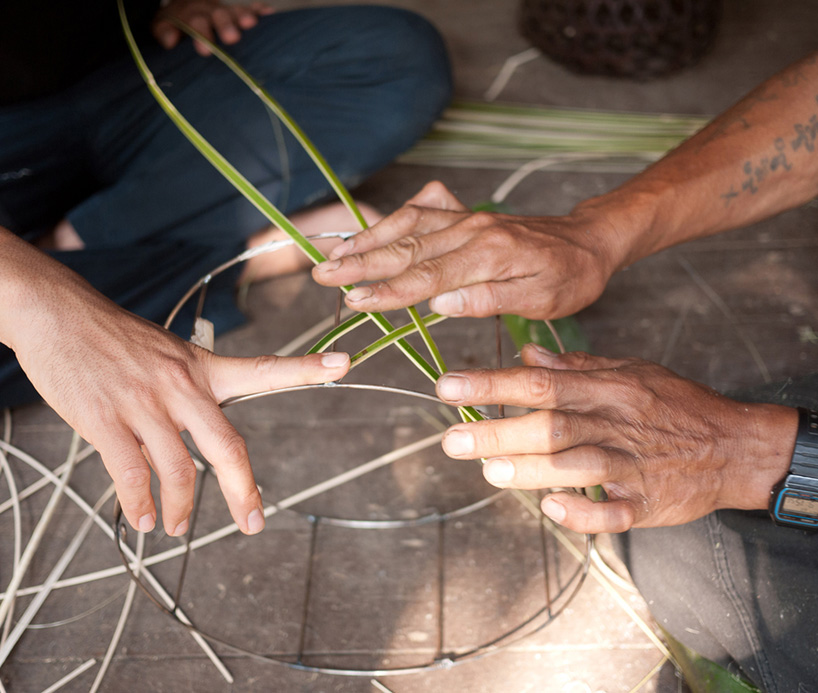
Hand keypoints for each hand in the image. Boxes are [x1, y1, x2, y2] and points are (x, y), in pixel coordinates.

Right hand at [8, 262, 347, 536]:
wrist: (60, 313)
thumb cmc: (117, 339)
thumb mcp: (168, 357)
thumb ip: (187, 402)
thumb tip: (184, 458)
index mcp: (203, 368)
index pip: (264, 368)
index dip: (307, 368)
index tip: (345, 364)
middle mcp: (182, 386)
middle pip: (227, 446)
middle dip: (242, 491)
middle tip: (252, 522)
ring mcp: (145, 403)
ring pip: (178, 470)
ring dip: (181, 509)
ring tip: (177, 527)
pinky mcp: (106, 419)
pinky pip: (130, 473)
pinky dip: (139, 504)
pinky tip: (142, 519)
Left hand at [152, 0, 274, 55]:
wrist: (188, 4)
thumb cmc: (177, 22)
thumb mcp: (164, 25)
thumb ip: (164, 31)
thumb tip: (169, 41)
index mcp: (192, 17)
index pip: (196, 24)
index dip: (201, 35)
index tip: (204, 50)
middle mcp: (211, 11)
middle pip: (219, 16)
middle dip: (225, 25)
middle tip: (232, 37)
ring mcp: (227, 11)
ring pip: (235, 12)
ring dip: (243, 16)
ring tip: (251, 22)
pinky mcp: (239, 10)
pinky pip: (251, 7)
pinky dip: (259, 9)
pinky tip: (268, 12)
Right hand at [312, 181, 619, 319]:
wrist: (589, 240)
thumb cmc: (569, 278)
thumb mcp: (541, 299)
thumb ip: (490, 299)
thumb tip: (441, 304)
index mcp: (490, 254)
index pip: (428, 275)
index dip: (388, 290)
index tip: (354, 299)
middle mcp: (472, 229)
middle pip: (407, 246)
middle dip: (361, 261)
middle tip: (322, 273)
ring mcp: (467, 217)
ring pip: (408, 224)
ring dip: (369, 239)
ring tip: (335, 253)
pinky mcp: (466, 213)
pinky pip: (424, 210)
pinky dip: (395, 218)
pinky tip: (377, 228)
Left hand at [434, 344, 795, 532]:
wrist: (735, 444)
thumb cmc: (673, 404)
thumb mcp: (628, 370)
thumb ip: (575, 366)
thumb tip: (526, 354)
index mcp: (606, 389)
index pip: (540, 383)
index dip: (492, 384)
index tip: (447, 388)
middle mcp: (615, 424)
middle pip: (551, 427)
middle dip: (499, 433)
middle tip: (452, 441)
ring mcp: (633, 465)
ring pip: (577, 468)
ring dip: (531, 471)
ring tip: (490, 472)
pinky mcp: (649, 502)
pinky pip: (615, 512)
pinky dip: (585, 513)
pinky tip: (552, 509)